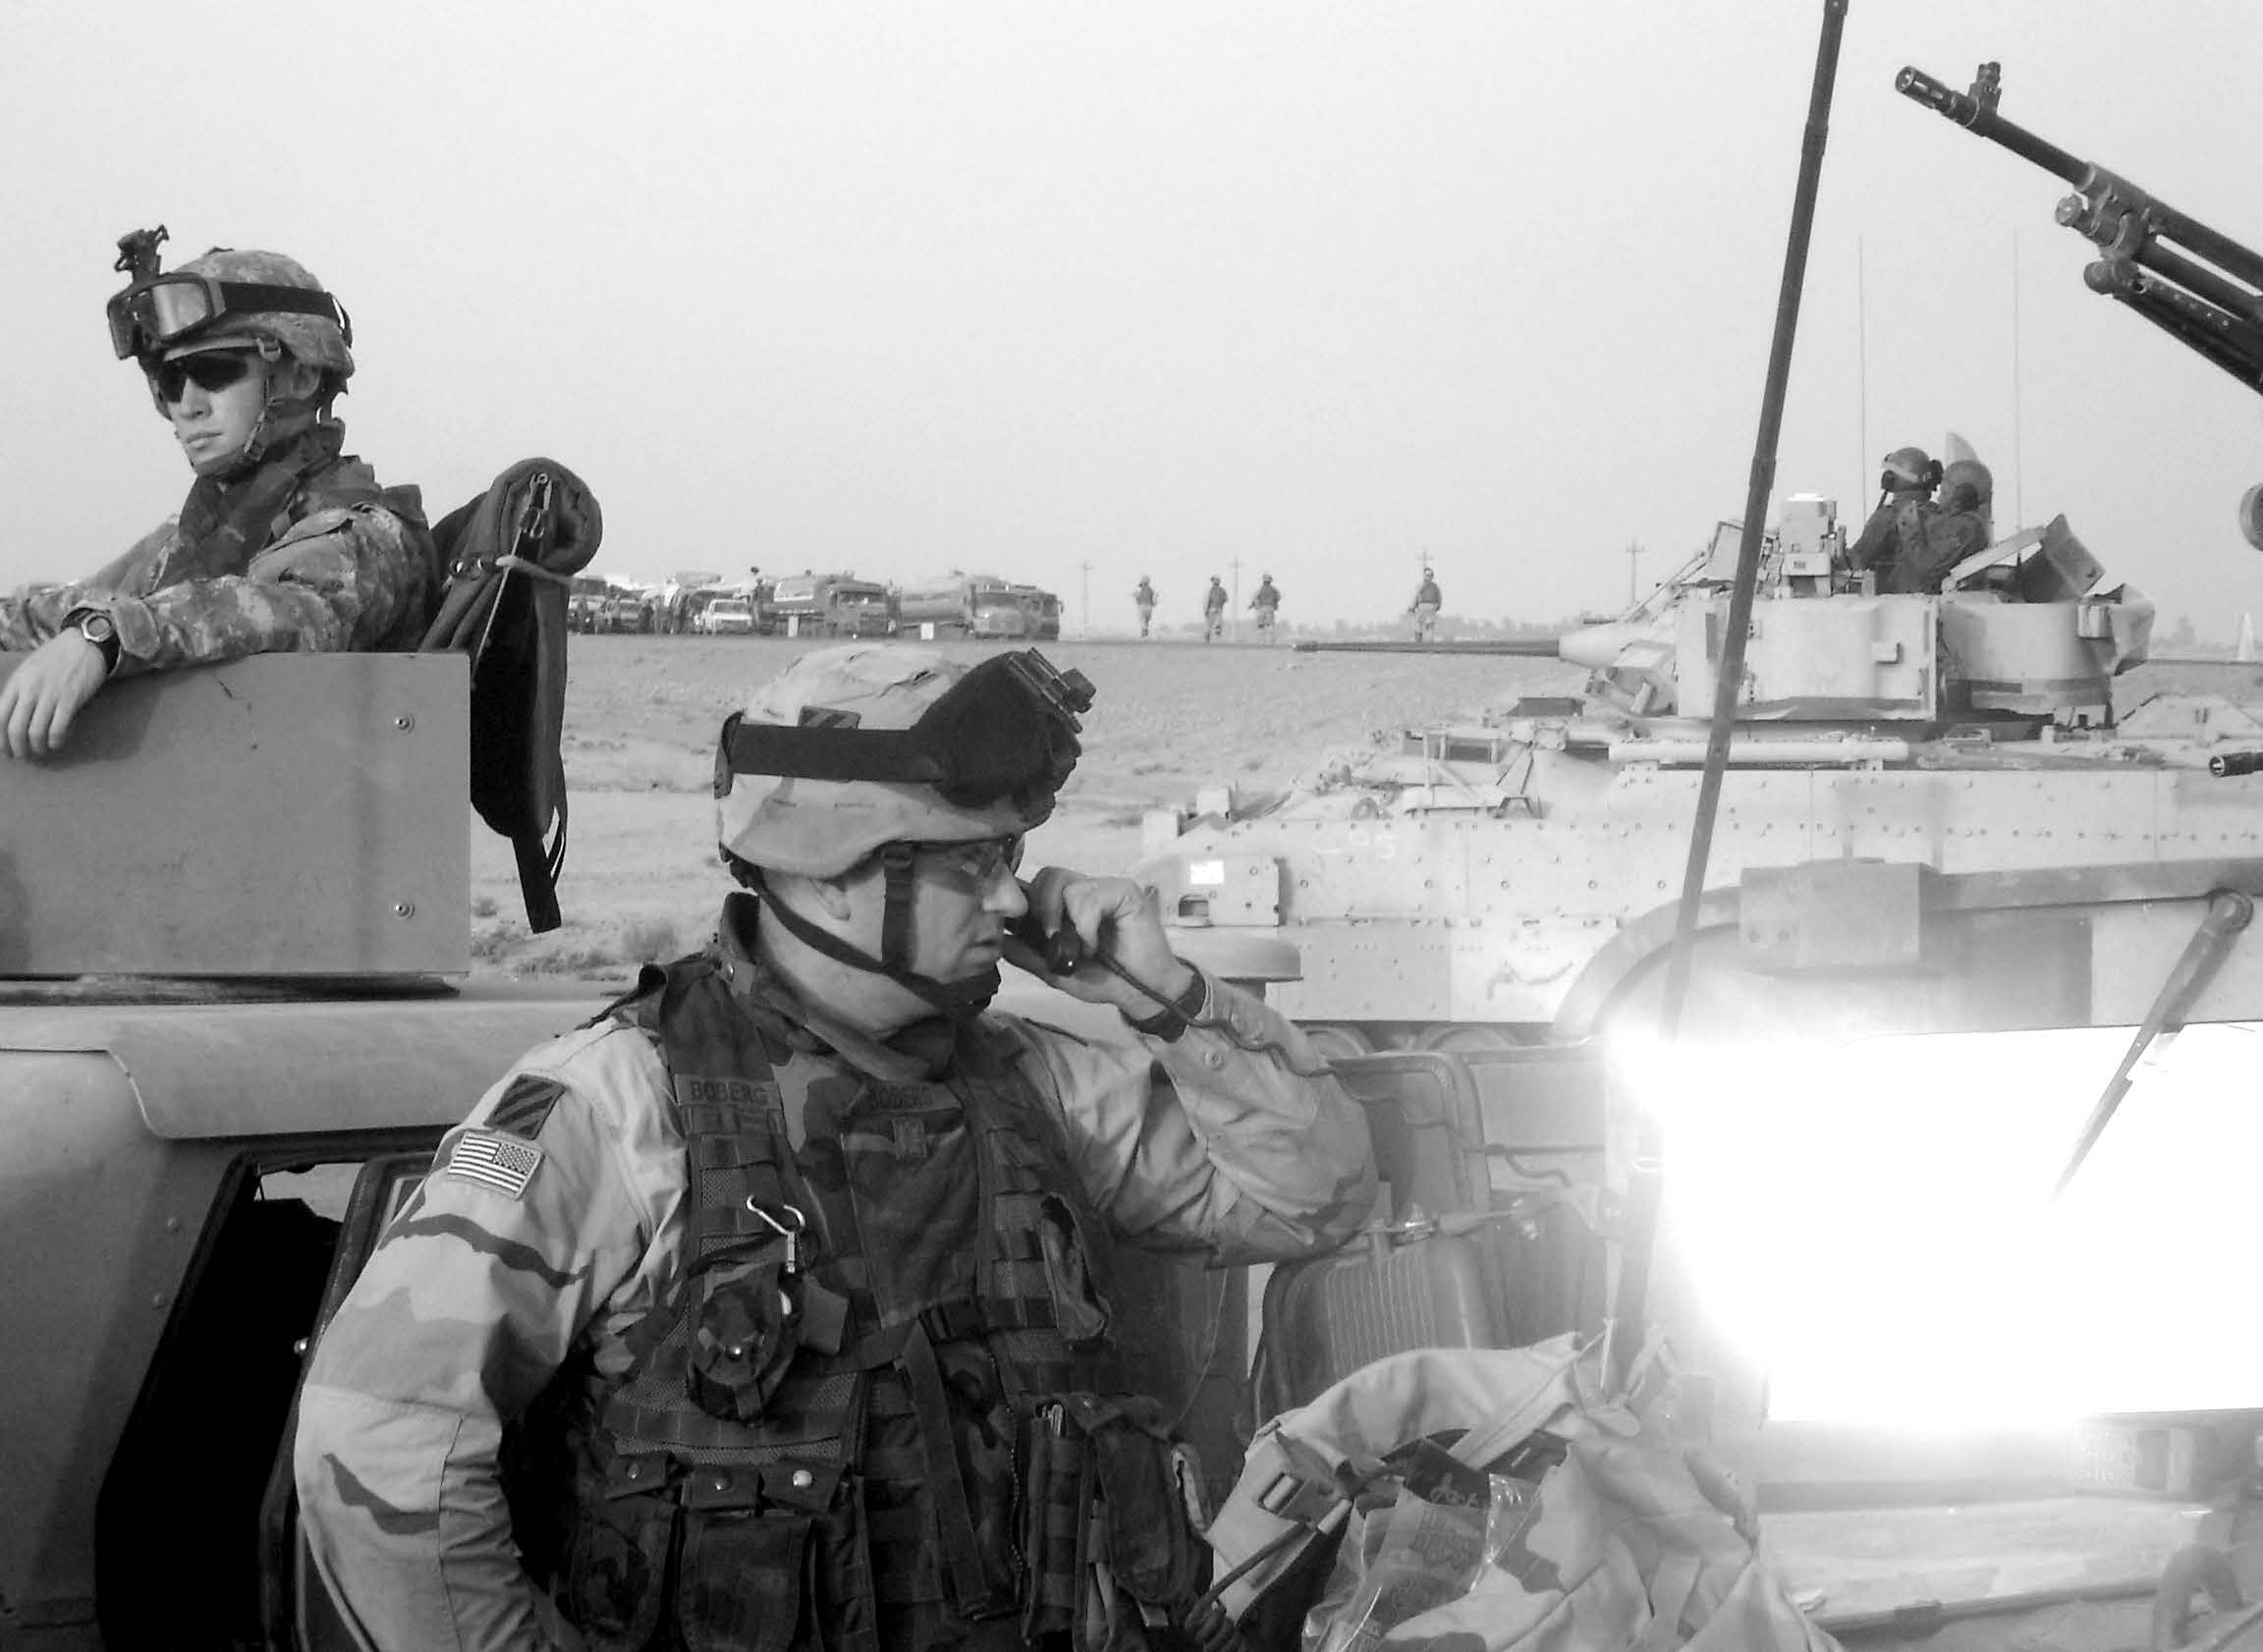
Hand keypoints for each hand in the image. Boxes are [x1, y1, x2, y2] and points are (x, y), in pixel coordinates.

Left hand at [0, 631, 109, 759]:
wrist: (85, 643)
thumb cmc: (56, 658)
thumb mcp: (28, 670)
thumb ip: (20, 692)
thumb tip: (15, 718)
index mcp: (16, 683)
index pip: (0, 717)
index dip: (1, 739)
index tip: (6, 750)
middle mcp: (30, 690)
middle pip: (16, 728)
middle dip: (18, 748)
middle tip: (23, 756)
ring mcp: (51, 695)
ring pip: (36, 731)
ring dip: (37, 747)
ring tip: (41, 751)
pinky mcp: (71, 699)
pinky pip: (58, 728)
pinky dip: (55, 741)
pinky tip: (56, 743)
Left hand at [1005, 866, 1194, 1015]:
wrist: (1142, 992)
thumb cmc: (1104, 979)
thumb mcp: (1056, 970)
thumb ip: (1028, 955)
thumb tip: (999, 939)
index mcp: (1069, 904)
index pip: (1038, 884)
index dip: (1024, 898)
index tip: (1015, 922)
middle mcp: (1086, 890)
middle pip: (1047, 876)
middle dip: (1041, 909)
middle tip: (1051, 938)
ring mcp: (1106, 887)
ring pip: (1066, 885)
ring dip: (1068, 923)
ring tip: (1082, 948)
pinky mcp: (1125, 891)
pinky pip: (1089, 896)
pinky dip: (1086, 925)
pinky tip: (1094, 944)